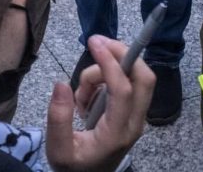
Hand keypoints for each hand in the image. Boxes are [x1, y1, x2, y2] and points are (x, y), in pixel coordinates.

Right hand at [45, 36, 153, 171]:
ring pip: (133, 77)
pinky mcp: (132, 112)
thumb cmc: (75, 168)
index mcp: (117, 133)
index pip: (123, 90)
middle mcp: (134, 123)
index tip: (93, 43)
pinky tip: (89, 97)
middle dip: (122, 54)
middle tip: (97, 44)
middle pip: (143, 78)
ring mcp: (136, 117)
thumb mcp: (58, 151)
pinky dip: (107, 79)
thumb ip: (58, 119)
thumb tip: (61, 83)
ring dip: (106, 72)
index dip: (110, 63)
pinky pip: (127, 83)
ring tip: (81, 94)